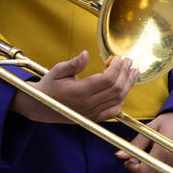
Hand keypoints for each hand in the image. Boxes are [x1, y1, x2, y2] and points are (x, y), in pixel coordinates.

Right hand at [11, 52, 137, 123]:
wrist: (40, 107)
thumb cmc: (49, 86)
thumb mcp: (57, 71)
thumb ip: (73, 63)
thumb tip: (85, 53)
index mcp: (79, 92)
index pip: (107, 79)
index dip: (116, 67)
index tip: (119, 58)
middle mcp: (87, 104)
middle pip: (116, 89)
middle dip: (125, 73)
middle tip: (129, 61)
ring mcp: (91, 113)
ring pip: (118, 100)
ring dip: (128, 85)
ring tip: (132, 72)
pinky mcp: (93, 118)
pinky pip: (113, 112)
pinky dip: (121, 100)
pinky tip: (123, 89)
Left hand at [115, 111, 172, 172]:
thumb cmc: (172, 121)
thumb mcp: (152, 128)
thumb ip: (136, 143)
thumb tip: (119, 155)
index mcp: (165, 151)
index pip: (144, 172)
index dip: (132, 169)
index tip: (129, 161)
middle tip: (137, 162)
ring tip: (149, 165)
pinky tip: (161, 168)